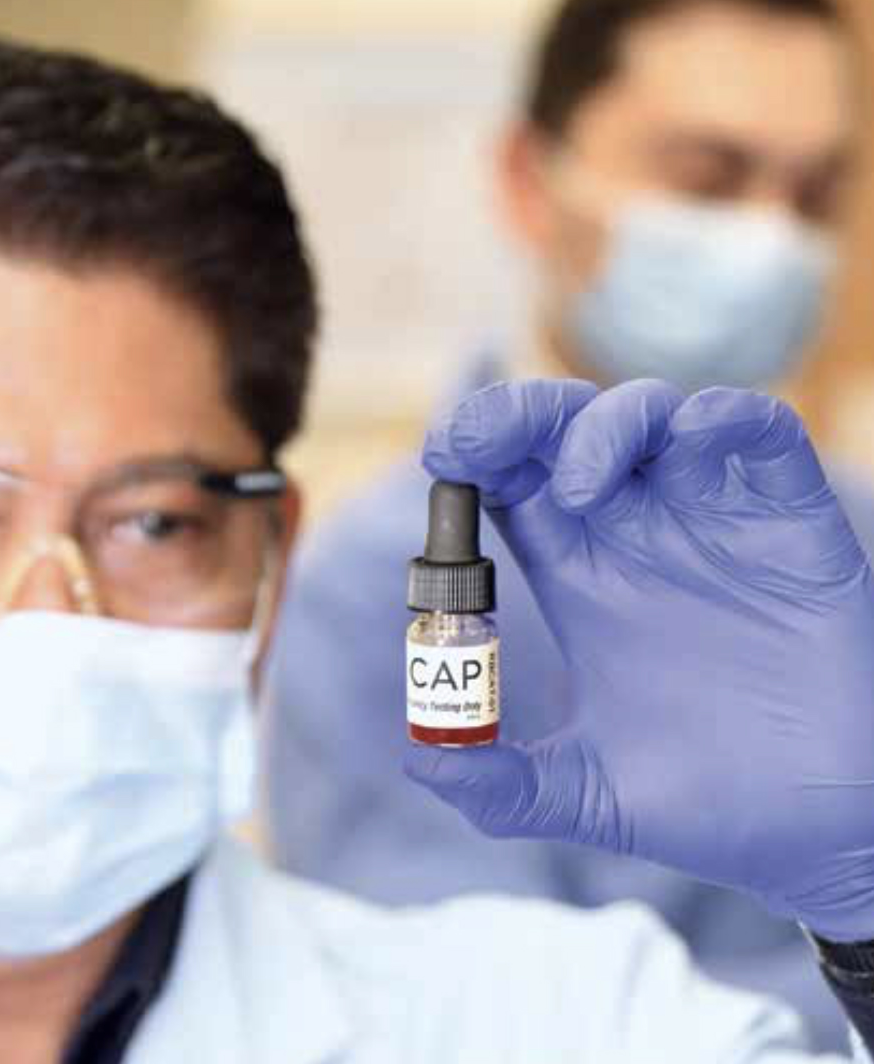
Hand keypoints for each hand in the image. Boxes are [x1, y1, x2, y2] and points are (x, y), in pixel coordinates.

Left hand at [407, 378, 873, 940]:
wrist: (825, 831)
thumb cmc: (709, 804)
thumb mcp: (586, 795)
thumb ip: (500, 785)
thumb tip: (418, 760)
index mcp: (582, 575)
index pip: (512, 482)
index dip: (475, 453)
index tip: (440, 455)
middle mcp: (639, 533)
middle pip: (565, 432)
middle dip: (517, 415)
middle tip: (477, 439)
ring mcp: (714, 521)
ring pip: (652, 416)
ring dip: (605, 423)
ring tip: (575, 486)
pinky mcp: (790, 522)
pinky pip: (760, 433)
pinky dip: (724, 417)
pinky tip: (692, 437)